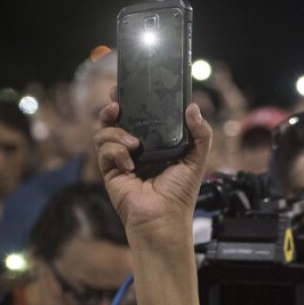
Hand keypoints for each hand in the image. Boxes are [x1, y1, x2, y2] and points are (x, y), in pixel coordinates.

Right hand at [94, 96, 212, 239]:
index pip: (143, 115)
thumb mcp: (196, 160)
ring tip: (133, 143)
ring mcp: (121, 157)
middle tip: (117, 102)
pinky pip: (103, 149)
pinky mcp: (110, 169)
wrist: (163, 218)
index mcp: (156, 142)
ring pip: (105, 131)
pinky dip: (115, 152)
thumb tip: (193, 107)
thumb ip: (200, 134)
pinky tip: (129, 164)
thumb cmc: (180, 192)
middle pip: (117, 118)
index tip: (131, 86)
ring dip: (116, 132)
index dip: (135, 100)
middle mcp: (137, 147)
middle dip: (113, 106)